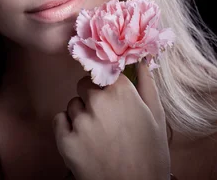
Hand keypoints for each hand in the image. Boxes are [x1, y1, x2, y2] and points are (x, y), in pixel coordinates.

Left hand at [53, 62, 170, 179]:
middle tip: (107, 120)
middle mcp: (97, 102)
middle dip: (93, 97)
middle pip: (85, 85)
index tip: (112, 94)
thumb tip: (142, 60)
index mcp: (121, 92)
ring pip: (73, 104)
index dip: (107, 84)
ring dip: (81, 114)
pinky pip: (60, 121)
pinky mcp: (65, 140)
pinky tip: (84, 142)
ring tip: (98, 136)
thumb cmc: (150, 156)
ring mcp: (79, 121)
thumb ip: (147, 84)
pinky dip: (67, 128)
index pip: (104, 71)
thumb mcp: (157, 118)